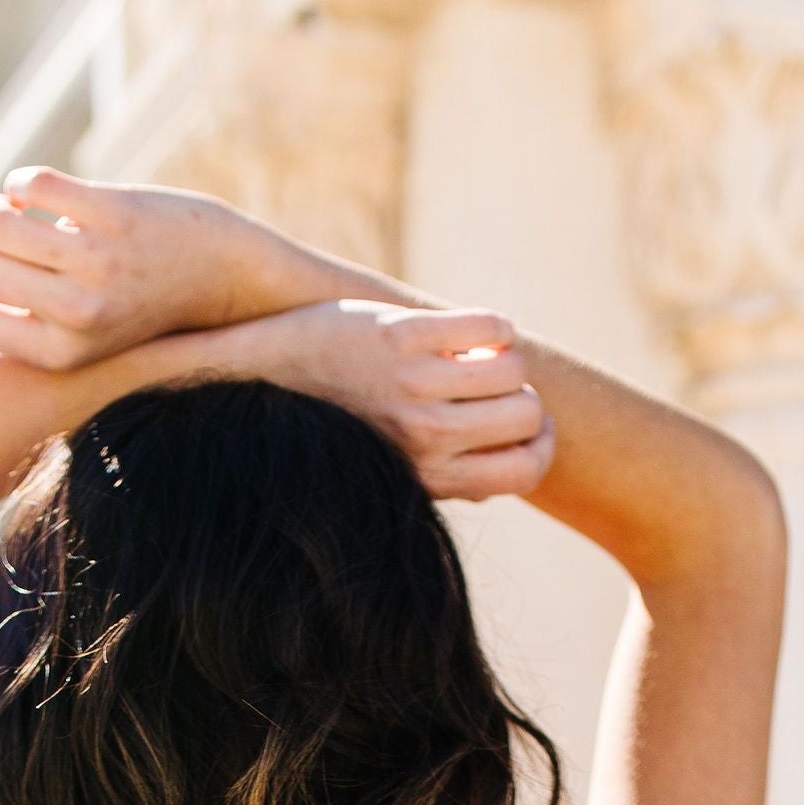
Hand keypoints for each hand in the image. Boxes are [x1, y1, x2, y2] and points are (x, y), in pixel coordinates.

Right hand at [0, 170, 331, 371]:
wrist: (218, 278)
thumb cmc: (134, 307)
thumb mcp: (78, 335)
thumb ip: (22, 318)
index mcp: (59, 353)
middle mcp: (76, 315)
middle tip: (6, 240)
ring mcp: (96, 262)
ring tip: (20, 214)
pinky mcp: (111, 213)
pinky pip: (30, 183)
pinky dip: (23, 182)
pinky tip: (38, 192)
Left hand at [191, 302, 554, 503]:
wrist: (264, 373)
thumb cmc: (334, 425)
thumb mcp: (389, 471)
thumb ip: (445, 476)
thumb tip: (500, 477)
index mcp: (427, 476)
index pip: (525, 470)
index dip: (539, 445)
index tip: (528, 427)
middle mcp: (425, 436)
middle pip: (528, 414)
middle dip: (523, 396)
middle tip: (496, 386)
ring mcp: (413, 385)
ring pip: (512, 368)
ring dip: (506, 358)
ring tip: (480, 355)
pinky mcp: (402, 335)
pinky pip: (489, 327)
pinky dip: (494, 326)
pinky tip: (473, 329)